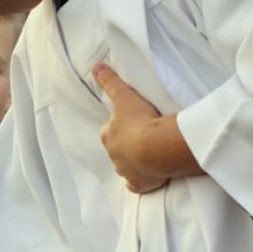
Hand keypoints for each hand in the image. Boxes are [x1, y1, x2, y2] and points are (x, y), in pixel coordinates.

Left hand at [93, 63, 200, 192]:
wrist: (156, 148)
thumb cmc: (139, 120)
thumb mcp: (123, 95)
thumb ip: (110, 81)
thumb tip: (96, 67)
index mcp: (108, 136)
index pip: (111, 130)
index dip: (122, 126)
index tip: (134, 122)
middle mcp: (114, 156)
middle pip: (119, 149)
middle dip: (129, 144)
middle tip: (145, 136)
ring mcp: (125, 171)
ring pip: (127, 166)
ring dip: (136, 160)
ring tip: (151, 153)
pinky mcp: (139, 184)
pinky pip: (136, 184)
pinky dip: (141, 180)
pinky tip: (149, 175)